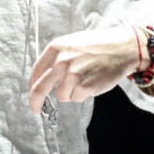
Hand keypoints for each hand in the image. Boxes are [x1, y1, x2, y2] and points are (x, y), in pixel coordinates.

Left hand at [27, 26, 143, 113]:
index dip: (32, 86)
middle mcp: (61, 61)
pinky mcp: (84, 86)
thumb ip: (57, 58)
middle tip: (36, 109)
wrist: (122, 48)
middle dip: (36, 102)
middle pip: (40, 88)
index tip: (32, 95)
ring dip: (72, 92)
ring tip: (85, 79)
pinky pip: (77, 98)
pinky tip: (93, 82)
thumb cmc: (98, 46)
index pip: (36, 72)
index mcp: (56, 48)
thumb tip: (44, 78)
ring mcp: (72, 74)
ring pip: (62, 95)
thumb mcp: (72, 44)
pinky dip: (83, 94)